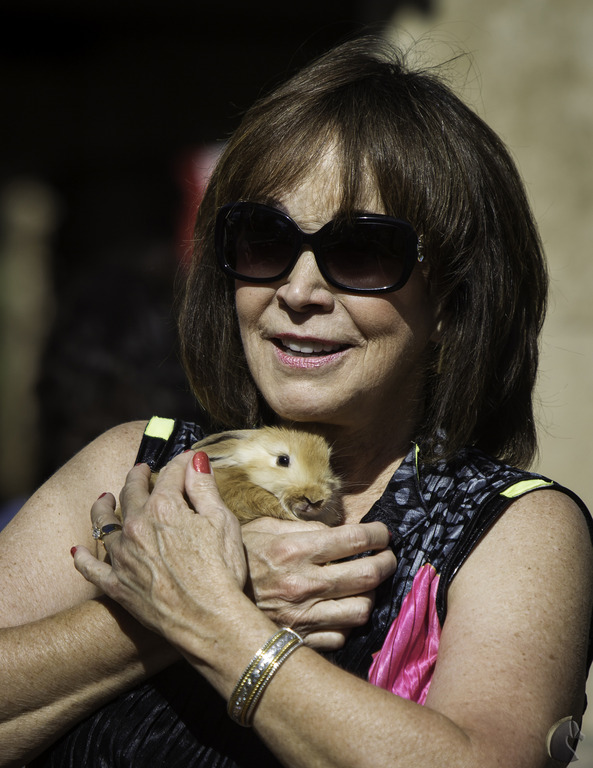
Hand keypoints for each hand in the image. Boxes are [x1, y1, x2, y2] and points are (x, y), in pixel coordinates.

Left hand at [72, 452, 248, 653]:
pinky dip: (83, 559)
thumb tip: (195, 459)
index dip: (181, 463)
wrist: (210, 621)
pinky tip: (77, 551)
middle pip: (133, 491)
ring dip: (103, 507)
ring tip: (103, 498)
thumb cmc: (223, 571)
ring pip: (104, 523)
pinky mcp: (116, 585)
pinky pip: (91, 568)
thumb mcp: (223, 522)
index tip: (188, 460)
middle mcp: (136, 526)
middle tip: (142, 470)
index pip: (170, 473)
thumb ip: (204, 487)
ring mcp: (122, 556)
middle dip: (138, 476)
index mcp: (164, 507)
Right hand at [241, 517, 395, 649]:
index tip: (383, 534)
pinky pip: (340, 635)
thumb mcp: (261, 528)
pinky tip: (340, 610)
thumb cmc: (234, 558)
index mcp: (296, 550)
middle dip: (386, 563)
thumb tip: (334, 531)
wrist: (204, 602)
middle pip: (367, 574)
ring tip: (366, 586)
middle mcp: (305, 584)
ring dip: (370, 596)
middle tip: (388, 557)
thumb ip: (300, 527)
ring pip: (361, 610)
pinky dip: (346, 623)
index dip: (378, 535)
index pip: (355, 539)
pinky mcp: (300, 640)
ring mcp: (304, 616)